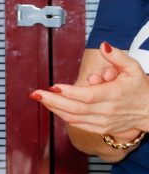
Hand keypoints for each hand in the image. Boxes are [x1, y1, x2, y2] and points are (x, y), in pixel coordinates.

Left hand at [32, 43, 148, 139]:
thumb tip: (104, 45)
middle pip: (75, 108)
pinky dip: (63, 116)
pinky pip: (77, 123)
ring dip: (54, 108)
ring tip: (40, 98)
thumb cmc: (140, 88)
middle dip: (53, 101)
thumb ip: (118, 57)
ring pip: (73, 118)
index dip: (69, 92)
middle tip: (35, 93)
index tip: (54, 86)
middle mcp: (107, 111)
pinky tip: (53, 106)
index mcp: (114, 95)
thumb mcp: (134, 68)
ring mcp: (103, 122)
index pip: (87, 96)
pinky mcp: (100, 128)